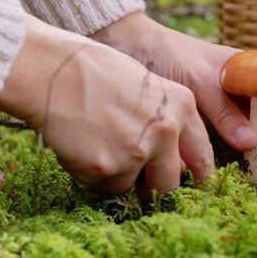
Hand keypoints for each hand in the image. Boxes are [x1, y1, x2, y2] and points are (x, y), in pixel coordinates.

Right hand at [0, 15, 213, 194]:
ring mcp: (137, 151)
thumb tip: (173, 159)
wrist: (54, 71)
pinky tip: (82, 146)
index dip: (200, 177)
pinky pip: (105, 185)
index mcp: (181, 106)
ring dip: (118, 175)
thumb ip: (166, 120)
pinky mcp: (108, 168)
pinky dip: (94, 174)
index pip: (202, 156)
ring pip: (133, 186)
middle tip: (139, 182)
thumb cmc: (96, 72)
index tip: (195, 187)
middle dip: (155, 187)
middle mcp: (166, 131)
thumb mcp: (147, 86)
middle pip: (171, 183)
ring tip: (98, 143)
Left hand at [91, 13, 256, 154]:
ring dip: (247, 148)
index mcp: (245, 69)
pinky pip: (217, 134)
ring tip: (251, 171)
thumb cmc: (169, 54)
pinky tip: (223, 163)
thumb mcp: (199, 80)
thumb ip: (223, 110)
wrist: (130, 46)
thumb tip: (252, 142)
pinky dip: (222, 148)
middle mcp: (234, 86)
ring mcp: (216, 101)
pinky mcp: (197, 115)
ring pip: (241, 128)